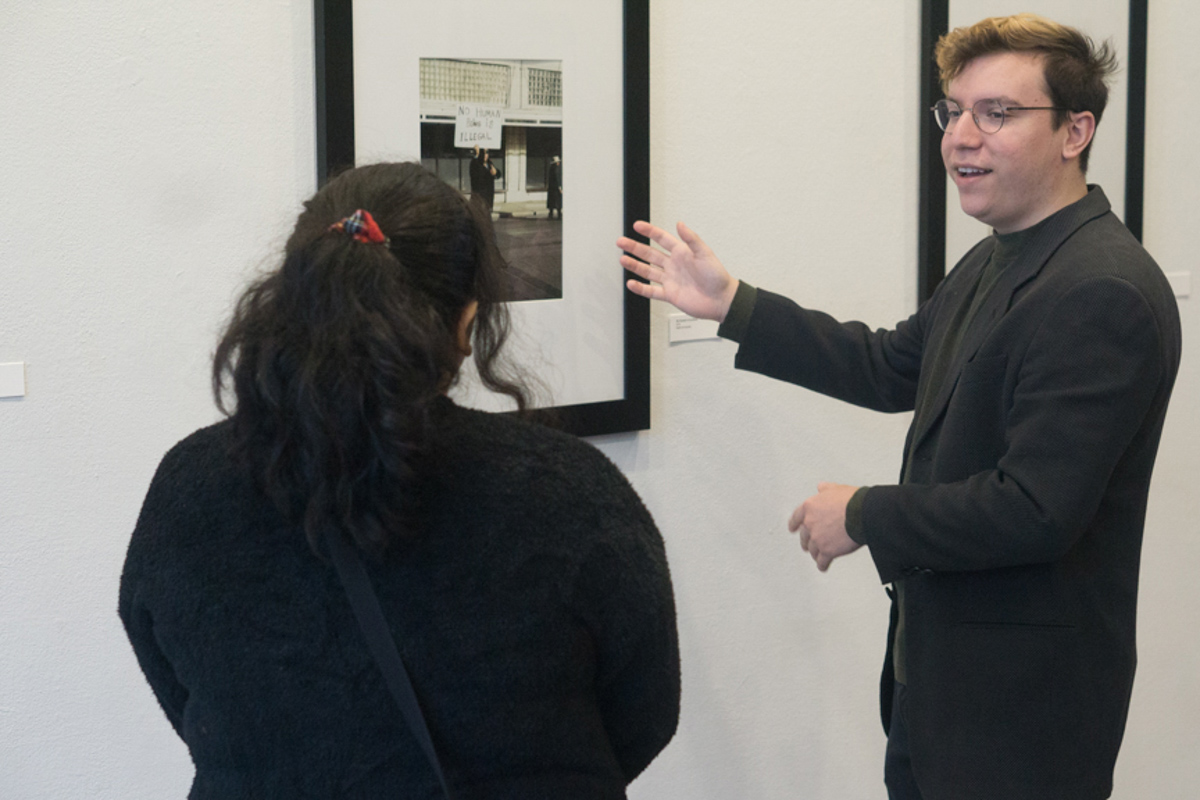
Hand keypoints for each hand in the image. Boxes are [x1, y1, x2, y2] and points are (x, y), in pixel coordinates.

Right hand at [617, 220, 737, 321]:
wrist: (721, 300)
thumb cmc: (717, 276)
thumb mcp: (705, 253)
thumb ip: (691, 239)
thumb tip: (680, 224)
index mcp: (681, 253)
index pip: (661, 239)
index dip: (649, 231)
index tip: (637, 226)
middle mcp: (673, 265)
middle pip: (650, 254)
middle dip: (635, 247)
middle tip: (621, 242)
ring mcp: (670, 280)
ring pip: (648, 271)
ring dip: (635, 265)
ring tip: (622, 259)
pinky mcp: (670, 294)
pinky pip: (652, 291)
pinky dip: (641, 288)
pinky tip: (631, 283)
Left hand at [788, 482, 862, 571]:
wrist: (863, 514)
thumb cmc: (852, 500)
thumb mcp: (836, 489)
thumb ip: (825, 489)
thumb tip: (821, 487)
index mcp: (809, 507)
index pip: (796, 518)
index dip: (794, 525)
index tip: (793, 529)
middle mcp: (810, 523)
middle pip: (804, 536)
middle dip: (806, 541)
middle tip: (809, 544)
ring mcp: (817, 538)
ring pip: (812, 550)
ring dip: (815, 553)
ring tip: (818, 555)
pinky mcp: (827, 551)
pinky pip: (821, 562)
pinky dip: (822, 565)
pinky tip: (823, 566)